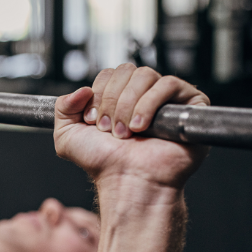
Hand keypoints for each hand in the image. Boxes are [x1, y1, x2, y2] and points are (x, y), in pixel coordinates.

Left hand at [54, 64, 209, 192]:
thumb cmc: (104, 164)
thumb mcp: (67, 136)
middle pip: (127, 70)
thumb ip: (62, 107)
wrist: (127, 181)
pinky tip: (141, 127)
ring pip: (146, 75)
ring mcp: (167, 100)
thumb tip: (81, 89)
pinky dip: (149, 104)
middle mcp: (143, 96)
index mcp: (119, 98)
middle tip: (110, 130)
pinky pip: (169, 84)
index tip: (93, 121)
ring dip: (129, 105)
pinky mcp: (189, 105)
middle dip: (112, 101)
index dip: (98, 95)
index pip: (109, 73)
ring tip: (126, 132)